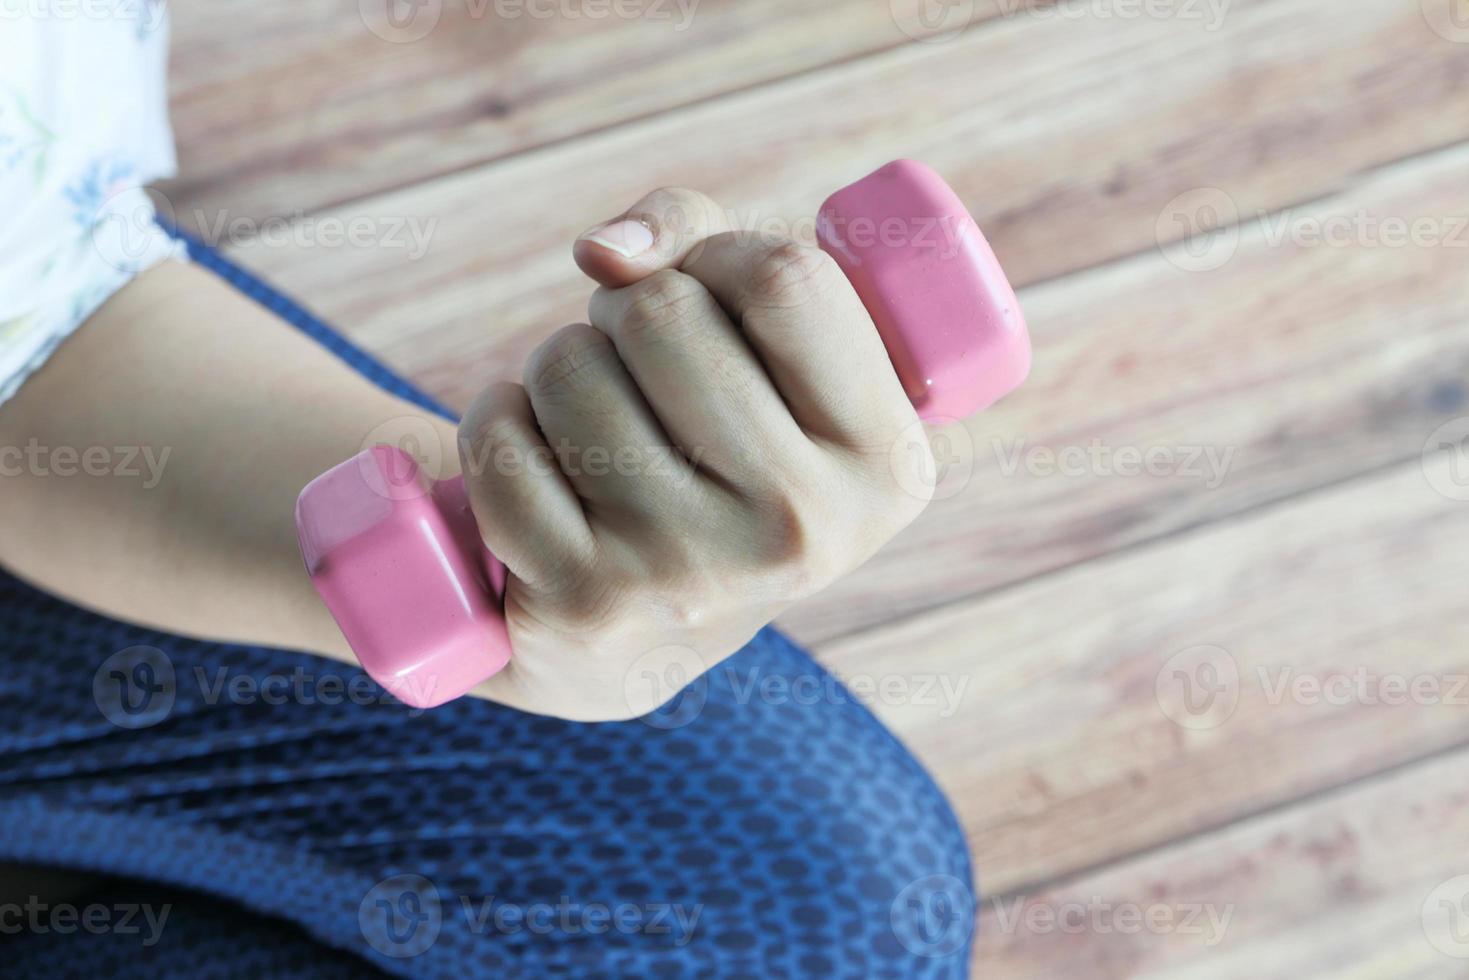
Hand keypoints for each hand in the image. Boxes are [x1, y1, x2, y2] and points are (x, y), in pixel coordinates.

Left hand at [459, 188, 936, 720]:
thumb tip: (603, 251)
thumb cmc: (706, 451)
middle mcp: (804, 529)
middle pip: (665, 313)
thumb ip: (704, 242)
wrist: (640, 640)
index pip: (789, 279)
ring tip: (595, 423)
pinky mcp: (586, 599)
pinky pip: (500, 435)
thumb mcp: (760, 353)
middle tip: (639, 369)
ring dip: (561, 366)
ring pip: (572, 364)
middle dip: (626, 310)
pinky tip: (536, 464)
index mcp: (885, 464)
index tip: (708, 293)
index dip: (720, 256)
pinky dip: (498, 421)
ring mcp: (692, 570)